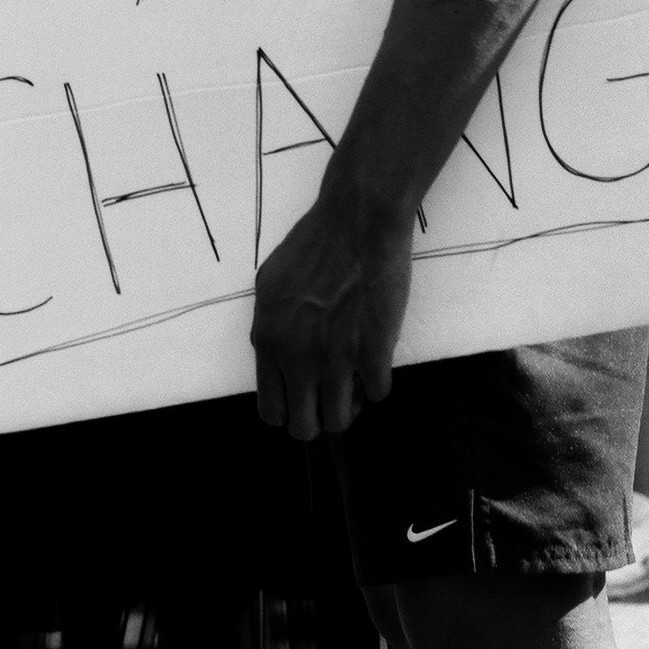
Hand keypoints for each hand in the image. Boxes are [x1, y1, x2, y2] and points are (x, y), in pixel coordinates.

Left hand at [252, 179, 411, 440]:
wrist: (358, 221)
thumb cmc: (316, 243)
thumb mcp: (271, 284)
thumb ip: (271, 326)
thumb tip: (280, 355)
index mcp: (269, 341)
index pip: (271, 410)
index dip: (291, 409)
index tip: (307, 396)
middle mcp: (296, 358)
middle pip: (304, 427)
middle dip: (319, 417)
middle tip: (334, 395)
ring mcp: (335, 359)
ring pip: (340, 420)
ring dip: (351, 406)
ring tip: (357, 381)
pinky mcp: (372, 353)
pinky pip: (378, 393)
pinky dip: (379, 382)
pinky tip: (378, 358)